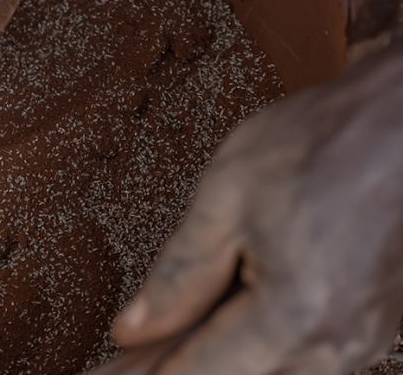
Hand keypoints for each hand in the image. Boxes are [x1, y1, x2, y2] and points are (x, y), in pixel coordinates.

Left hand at [92, 46, 402, 374]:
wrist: (402, 124)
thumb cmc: (324, 144)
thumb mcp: (226, 196)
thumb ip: (178, 274)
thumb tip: (133, 331)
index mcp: (297, 316)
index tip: (101, 371)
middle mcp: (338, 344)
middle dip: (173, 366)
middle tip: (122, 355)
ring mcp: (362, 340)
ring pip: (266, 371)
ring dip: (212, 356)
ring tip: (161, 338)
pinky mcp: (370, 327)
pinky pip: (298, 355)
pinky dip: (249, 344)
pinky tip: (215, 320)